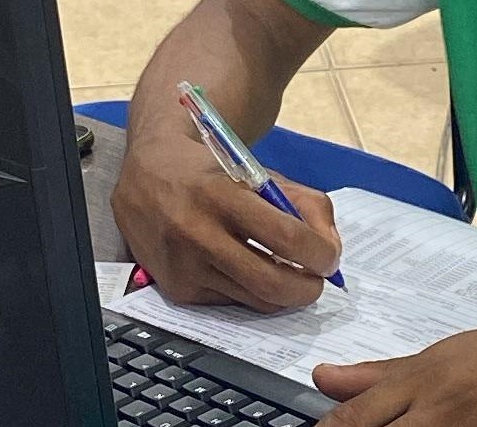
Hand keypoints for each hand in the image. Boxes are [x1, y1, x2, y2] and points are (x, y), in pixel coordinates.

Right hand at [111, 127, 342, 312]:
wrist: (146, 177)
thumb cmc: (212, 173)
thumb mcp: (260, 173)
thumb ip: (305, 204)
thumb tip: (330, 251)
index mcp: (223, 194)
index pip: (286, 236)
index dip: (320, 254)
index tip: (329, 257)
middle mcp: (199, 233)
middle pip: (272, 283)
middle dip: (308, 289)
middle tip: (316, 280)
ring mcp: (186, 267)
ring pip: (256, 301)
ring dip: (284, 294)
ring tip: (288, 275)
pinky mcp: (178, 291)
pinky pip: (232, 303)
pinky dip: (251, 292)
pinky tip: (247, 271)